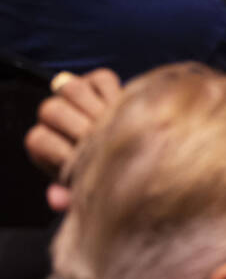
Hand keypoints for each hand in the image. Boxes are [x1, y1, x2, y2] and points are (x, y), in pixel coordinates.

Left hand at [25, 69, 121, 210]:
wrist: (132, 149)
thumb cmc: (107, 173)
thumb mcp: (91, 189)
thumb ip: (74, 197)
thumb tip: (58, 200)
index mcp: (45, 143)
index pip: (40, 138)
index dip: (62, 152)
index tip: (86, 164)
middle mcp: (54, 115)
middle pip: (52, 110)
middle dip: (80, 129)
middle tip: (104, 143)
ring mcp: (75, 93)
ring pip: (74, 89)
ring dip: (96, 109)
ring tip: (115, 125)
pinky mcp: (99, 80)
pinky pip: (102, 78)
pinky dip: (113, 93)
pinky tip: (124, 110)